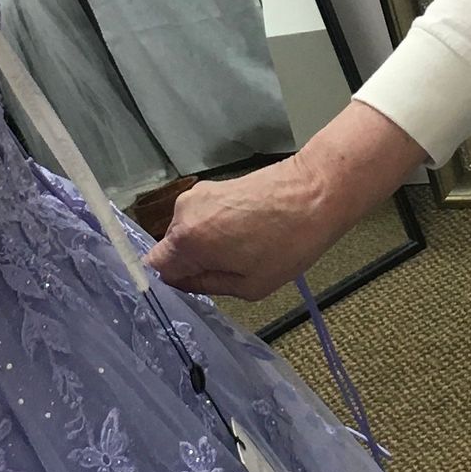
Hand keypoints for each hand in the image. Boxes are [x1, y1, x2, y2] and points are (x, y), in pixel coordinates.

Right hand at [147, 157, 333, 300]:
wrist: (316, 192)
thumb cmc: (289, 243)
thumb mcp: (249, 286)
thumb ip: (206, 286)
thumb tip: (184, 282)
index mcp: (186, 239)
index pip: (154, 267)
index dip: (174, 280)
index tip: (197, 285)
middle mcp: (183, 212)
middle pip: (172, 248)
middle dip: (193, 262)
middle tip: (230, 270)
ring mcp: (198, 194)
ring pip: (188, 232)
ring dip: (207, 245)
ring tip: (244, 249)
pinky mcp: (213, 185)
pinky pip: (202, 217)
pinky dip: (217, 228)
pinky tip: (246, 233)